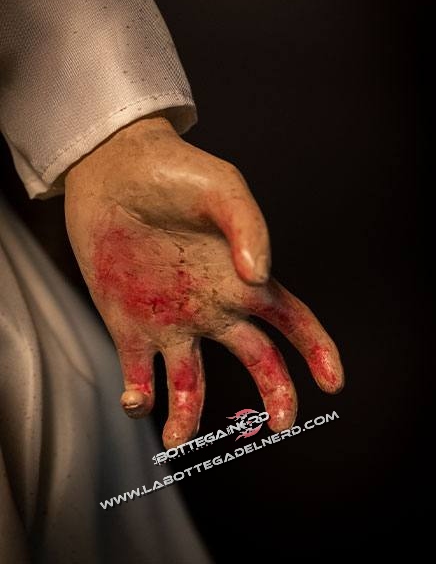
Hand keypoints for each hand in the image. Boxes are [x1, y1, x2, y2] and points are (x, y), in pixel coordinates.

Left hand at [65, 117, 343, 448]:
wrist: (112, 170)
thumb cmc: (176, 171)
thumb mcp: (223, 187)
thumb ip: (250, 228)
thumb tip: (260, 277)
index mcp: (242, 280)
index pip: (293, 321)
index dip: (318, 351)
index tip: (333, 383)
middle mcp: (212, 308)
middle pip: (257, 361)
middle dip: (276, 395)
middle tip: (279, 425)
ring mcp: (170, 320)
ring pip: (189, 385)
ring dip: (186, 417)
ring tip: (176, 437)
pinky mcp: (128, 324)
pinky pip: (138, 376)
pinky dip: (139, 399)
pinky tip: (136, 399)